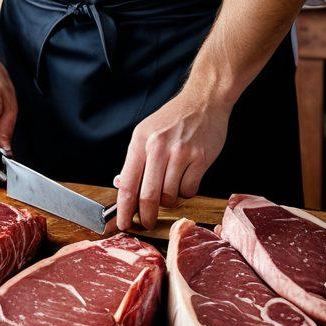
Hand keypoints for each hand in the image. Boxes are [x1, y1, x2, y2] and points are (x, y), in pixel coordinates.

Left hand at [115, 90, 230, 230]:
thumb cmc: (173, 119)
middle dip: (146, 217)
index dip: (123, 210)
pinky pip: (189, 191)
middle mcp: (158, 147)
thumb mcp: (146, 132)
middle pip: (148, 197)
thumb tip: (122, 185)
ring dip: (169, 200)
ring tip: (171, 184)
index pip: (128, 184)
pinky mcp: (200, 159)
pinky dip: (186, 192)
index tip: (122, 224)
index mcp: (140, 141)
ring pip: (170, 197)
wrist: (203, 101)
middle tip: (146, 223)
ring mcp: (181, 153)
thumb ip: (134, 160)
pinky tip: (186, 177)